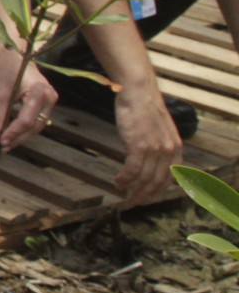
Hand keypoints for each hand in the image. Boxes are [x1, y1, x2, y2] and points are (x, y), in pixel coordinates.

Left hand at [0, 53, 57, 151]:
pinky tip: (14, 133)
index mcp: (39, 92)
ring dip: (23, 135)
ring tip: (7, 143)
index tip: (1, 142)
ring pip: (38, 124)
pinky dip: (26, 127)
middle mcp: (50, 97)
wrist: (17, 55)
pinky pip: (38, 118)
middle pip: (35, 125)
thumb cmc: (7, 71)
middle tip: (4, 147)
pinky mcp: (48, 101)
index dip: (13, 133)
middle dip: (19, 137)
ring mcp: (52, 99)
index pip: (26, 120)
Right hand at [114, 85, 182, 201]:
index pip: (170, 177)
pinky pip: (132, 170)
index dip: (158, 189)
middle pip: (157, 181)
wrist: (138, 92)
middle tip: (133, 200)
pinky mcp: (139, 146)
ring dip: (132, 188)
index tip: (147, 195)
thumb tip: (149, 159)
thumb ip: (158, 144)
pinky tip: (117, 180)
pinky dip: (124, 179)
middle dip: (144, 194)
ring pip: (144, 178)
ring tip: (121, 190)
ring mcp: (154, 149)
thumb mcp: (158, 128)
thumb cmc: (144, 107)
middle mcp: (168, 151)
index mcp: (175, 147)